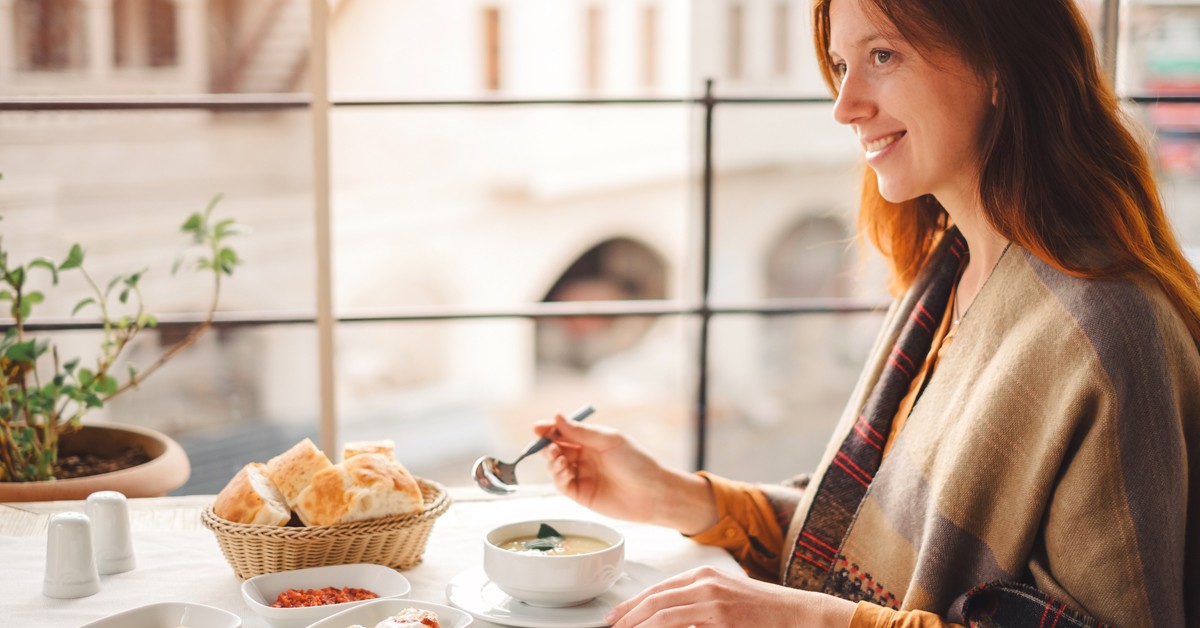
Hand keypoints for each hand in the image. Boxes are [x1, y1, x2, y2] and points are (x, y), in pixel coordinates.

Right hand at [535, 413, 715, 531]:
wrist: (652, 493)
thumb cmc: (636, 462)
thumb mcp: (607, 440)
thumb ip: (580, 431)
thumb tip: (556, 416)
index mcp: (592, 441)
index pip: (564, 433)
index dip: (549, 430)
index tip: (537, 428)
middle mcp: (585, 457)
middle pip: (557, 449)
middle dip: (548, 446)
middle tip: (548, 445)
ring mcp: (582, 476)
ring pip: (555, 467)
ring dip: (551, 461)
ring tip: (558, 458)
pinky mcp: (581, 494)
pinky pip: (561, 484)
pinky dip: (557, 476)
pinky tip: (562, 470)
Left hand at [604, 566, 856, 627]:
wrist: (803, 615)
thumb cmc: (766, 614)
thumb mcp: (726, 603)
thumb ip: (697, 608)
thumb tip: (666, 620)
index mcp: (704, 577)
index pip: (658, 590)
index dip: (633, 606)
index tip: (615, 619)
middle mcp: (705, 583)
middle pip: (654, 600)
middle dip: (628, 617)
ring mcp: (713, 600)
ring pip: (662, 614)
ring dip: (638, 626)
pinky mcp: (721, 616)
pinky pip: (680, 624)